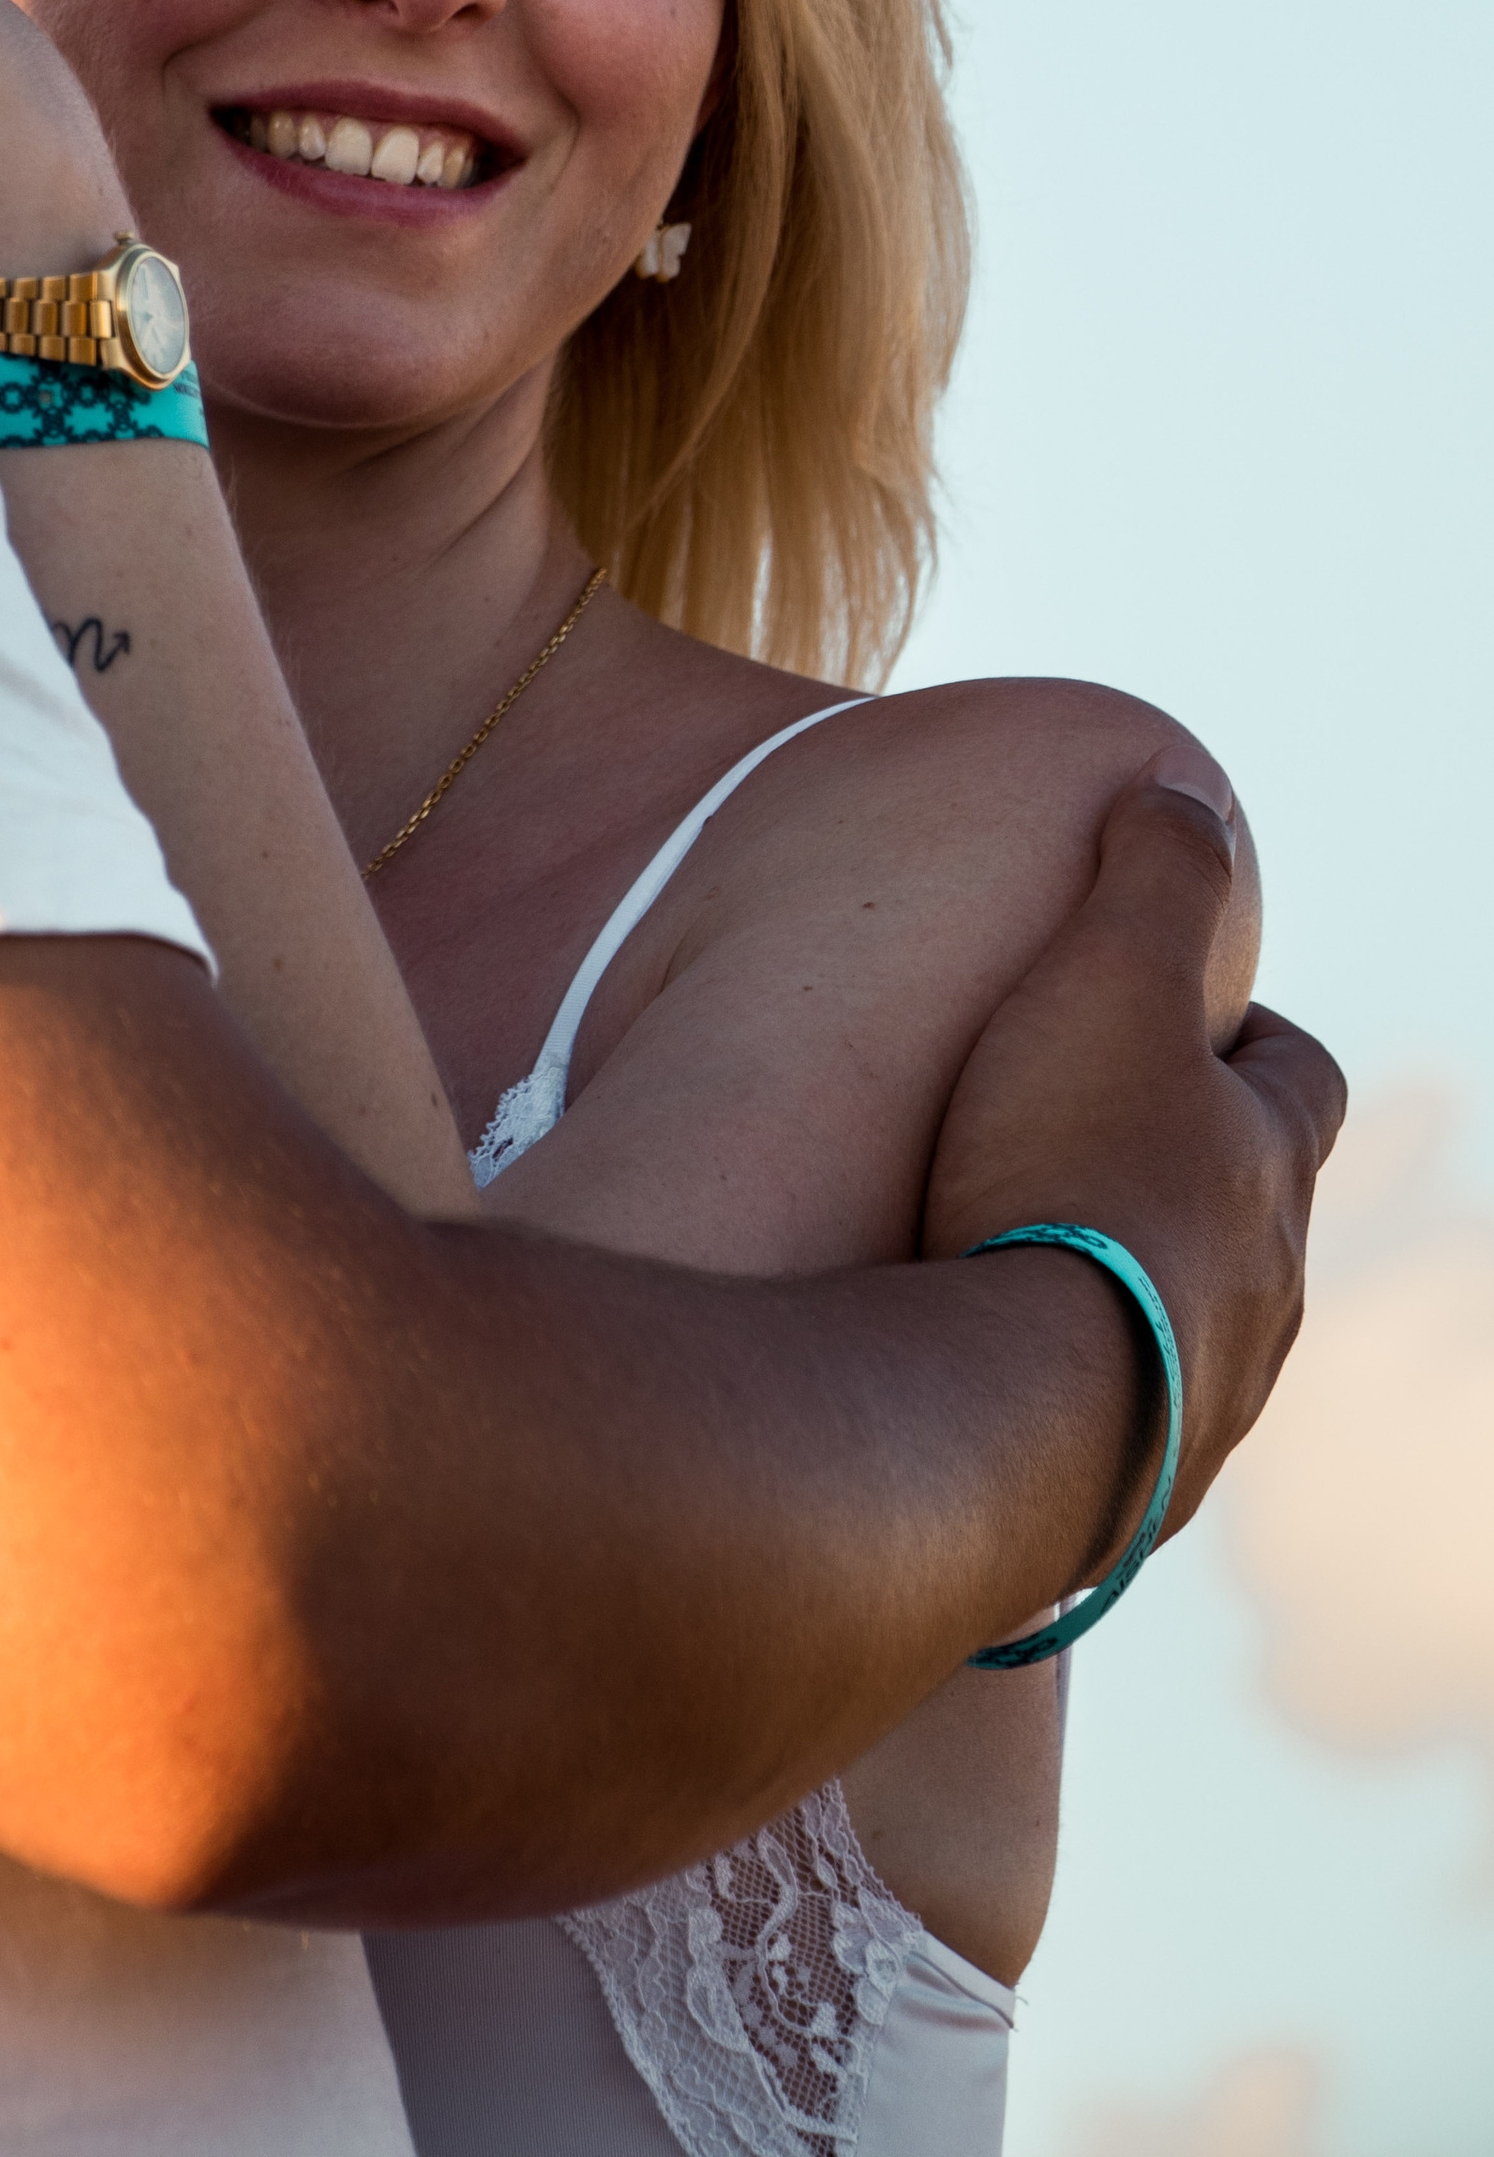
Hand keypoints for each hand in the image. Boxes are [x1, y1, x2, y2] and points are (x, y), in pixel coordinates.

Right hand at [923, 747, 1344, 1547]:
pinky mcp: (1120, 1498)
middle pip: (1250, 1213)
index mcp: (1264, 1168)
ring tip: (1023, 1252)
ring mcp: (1200, 1407)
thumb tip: (1188, 791)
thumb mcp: (1105, 979)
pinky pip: (1113, 1425)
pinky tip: (992, 1370)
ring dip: (1128, 1280)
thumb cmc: (1058, 1175)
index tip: (1164, 1011)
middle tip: (1082, 1130)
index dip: (1243, 1033)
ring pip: (1191, 1324)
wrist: (1003, 1414)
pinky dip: (1071, 1383)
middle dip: (1184, 1166)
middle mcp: (1261, 1297)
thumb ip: (1153, 876)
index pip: (1296, 1076)